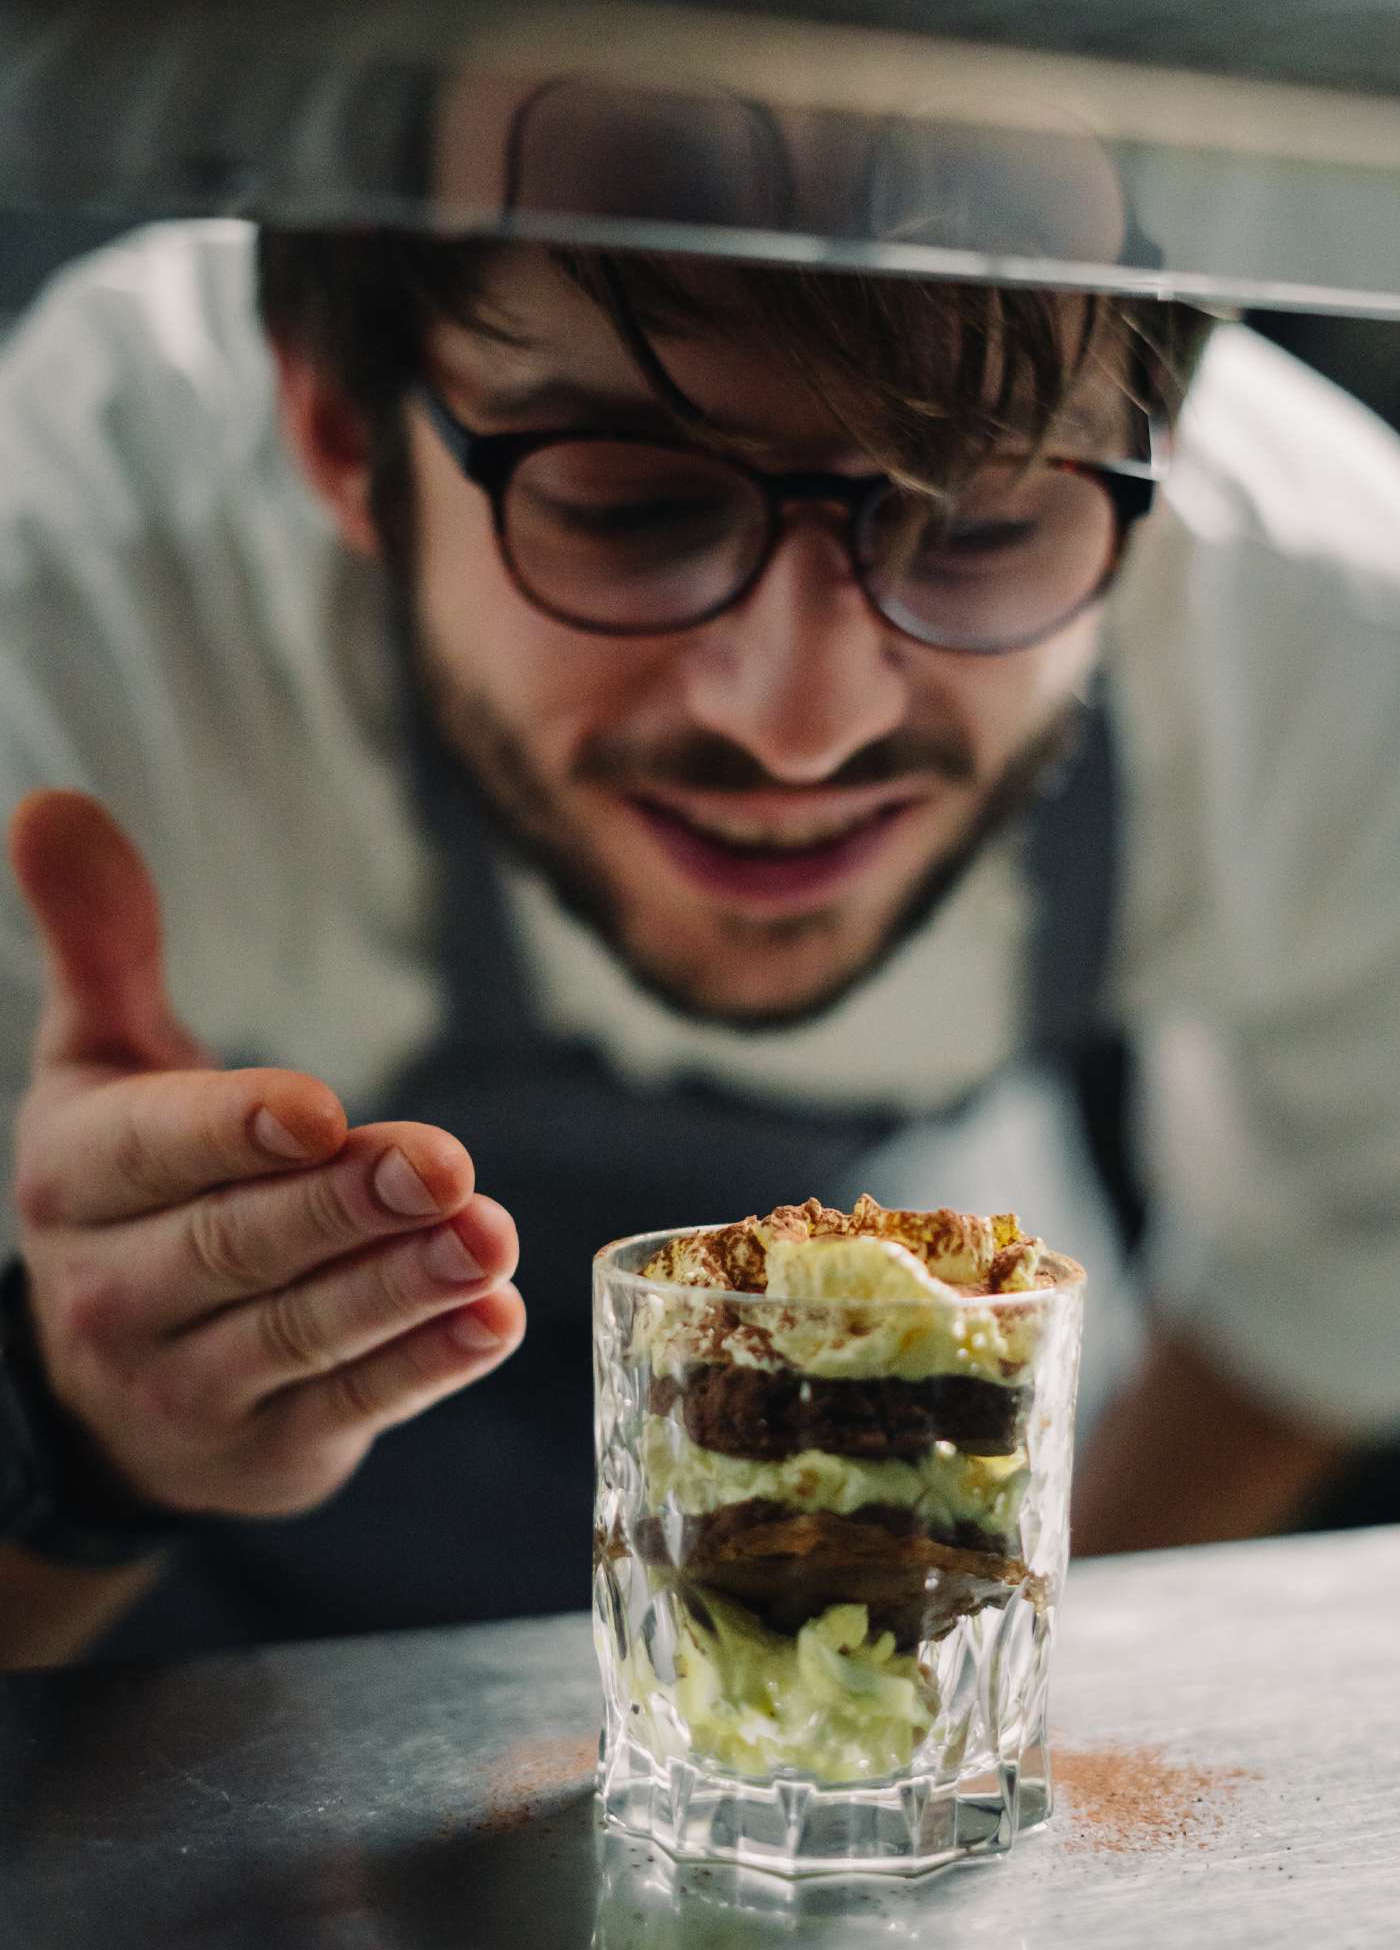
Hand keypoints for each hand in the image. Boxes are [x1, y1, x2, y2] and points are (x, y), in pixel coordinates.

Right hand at [6, 790, 524, 1518]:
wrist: (108, 1391)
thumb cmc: (133, 1193)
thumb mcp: (101, 1069)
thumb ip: (100, 944)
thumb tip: (52, 799)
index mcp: (77, 1181)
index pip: (154, 1151)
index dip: (233, 1131)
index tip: (319, 1108)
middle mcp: (116, 1292)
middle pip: (241, 1244)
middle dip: (347, 1207)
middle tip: (448, 1166)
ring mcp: (191, 1386)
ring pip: (305, 1332)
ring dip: (405, 1289)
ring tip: (491, 1241)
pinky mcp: (272, 1450)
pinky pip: (355, 1404)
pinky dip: (428, 1368)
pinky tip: (497, 1320)